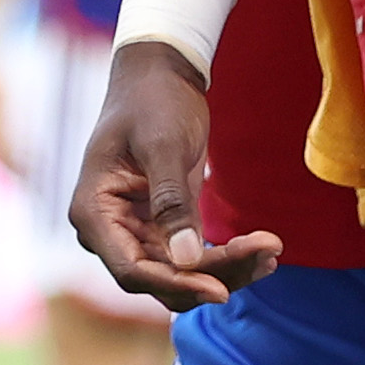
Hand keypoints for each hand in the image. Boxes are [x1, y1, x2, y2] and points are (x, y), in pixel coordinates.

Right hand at [71, 39, 286, 310]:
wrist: (159, 74)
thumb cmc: (152, 100)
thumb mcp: (164, 145)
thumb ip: (172, 202)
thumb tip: (188, 260)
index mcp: (93, 212)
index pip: (131, 270)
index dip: (176, 283)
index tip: (222, 289)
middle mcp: (109, 231)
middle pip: (160, 278)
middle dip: (213, 275)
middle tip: (266, 256)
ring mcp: (134, 231)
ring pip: (180, 273)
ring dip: (226, 269)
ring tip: (271, 251)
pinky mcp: (161, 227)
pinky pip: (192, 256)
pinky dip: (226, 256)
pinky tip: (263, 252)